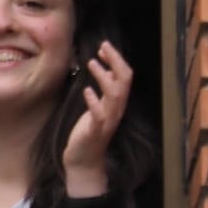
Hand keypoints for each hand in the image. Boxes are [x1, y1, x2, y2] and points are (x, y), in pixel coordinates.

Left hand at [63, 40, 131, 196]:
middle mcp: (116, 110)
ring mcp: (107, 121)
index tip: (104, 47)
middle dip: (116, 62)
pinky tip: (87, 91)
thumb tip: (105, 71)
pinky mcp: (95, 131)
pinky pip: (99, 115)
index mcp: (116, 103)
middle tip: (103, 47)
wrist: (83, 160)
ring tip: (91, 63)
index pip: (124, 77)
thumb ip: (102, 92)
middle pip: (124, 81)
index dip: (117, 61)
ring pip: (115, 95)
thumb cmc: (88, 132)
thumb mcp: (96, 108)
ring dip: (104, 77)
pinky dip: (94, 102)